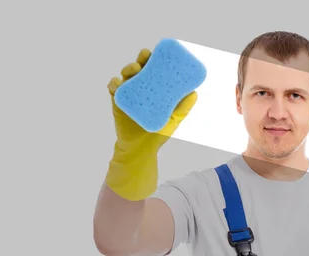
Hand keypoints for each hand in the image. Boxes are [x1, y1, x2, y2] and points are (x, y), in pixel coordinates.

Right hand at [105, 48, 197, 200]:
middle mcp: (141, 88)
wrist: (142, 149)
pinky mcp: (118, 101)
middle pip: (140, 68)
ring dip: (128, 68)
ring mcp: (129, 93)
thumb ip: (183, 107)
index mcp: (154, 89)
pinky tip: (119, 83)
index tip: (159, 52)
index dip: (156, 59)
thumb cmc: (159, 132)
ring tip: (133, 69)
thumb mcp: (174, 119)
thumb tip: (195, 93)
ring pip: (125, 75)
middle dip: (141, 58)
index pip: (155, 70)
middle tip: (145, 56)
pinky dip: (114, 83)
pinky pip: (113, 88)